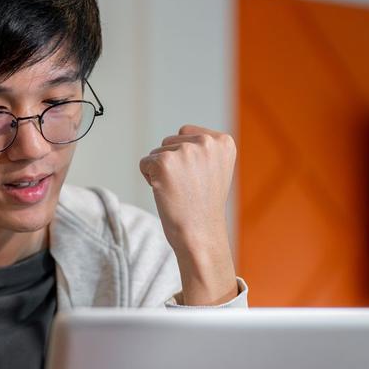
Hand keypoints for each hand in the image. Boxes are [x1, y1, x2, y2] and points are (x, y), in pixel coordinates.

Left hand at [139, 125, 238, 304]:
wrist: (201, 236)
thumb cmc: (205, 207)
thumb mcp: (216, 170)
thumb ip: (203, 149)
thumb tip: (180, 135)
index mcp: (223, 142)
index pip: (187, 133)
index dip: (186, 158)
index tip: (199, 180)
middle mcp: (207, 142)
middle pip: (171, 141)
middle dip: (173, 163)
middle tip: (188, 189)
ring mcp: (186, 151)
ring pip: (157, 152)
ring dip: (161, 172)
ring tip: (179, 192)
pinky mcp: (164, 163)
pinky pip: (145, 163)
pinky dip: (149, 179)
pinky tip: (166, 194)